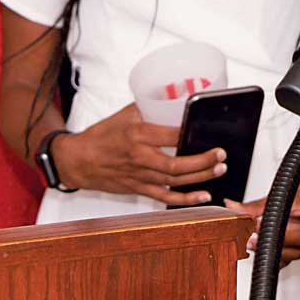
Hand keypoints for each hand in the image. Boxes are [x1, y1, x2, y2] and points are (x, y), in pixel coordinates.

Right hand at [49, 105, 226, 205]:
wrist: (78, 160)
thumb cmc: (100, 136)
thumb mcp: (124, 115)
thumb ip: (149, 109)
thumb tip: (173, 100)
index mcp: (137, 134)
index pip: (170, 135)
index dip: (191, 134)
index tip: (209, 131)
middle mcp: (139, 157)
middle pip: (177, 164)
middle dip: (203, 160)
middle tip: (221, 154)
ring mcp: (140, 176)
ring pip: (175, 181)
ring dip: (200, 177)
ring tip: (219, 169)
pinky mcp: (139, 188)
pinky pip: (165, 197)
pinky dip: (185, 199)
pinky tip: (202, 196)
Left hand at [229, 164, 299, 263]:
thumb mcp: (281, 191)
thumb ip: (255, 206)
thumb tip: (233, 209)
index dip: (277, 237)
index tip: (256, 233)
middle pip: (295, 251)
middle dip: (271, 245)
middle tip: (248, 239)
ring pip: (291, 256)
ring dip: (272, 249)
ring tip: (252, 240)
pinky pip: (290, 256)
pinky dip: (276, 250)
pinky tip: (263, 243)